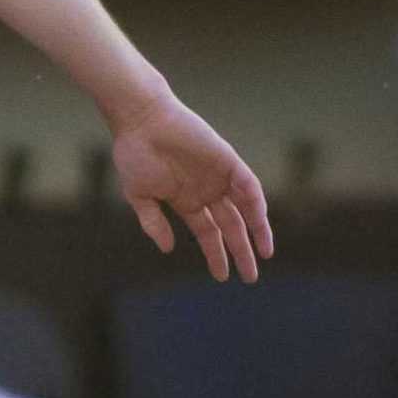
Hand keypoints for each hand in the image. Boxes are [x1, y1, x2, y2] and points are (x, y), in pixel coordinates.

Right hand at [110, 98, 273, 282]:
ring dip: (256, 230)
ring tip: (264, 252)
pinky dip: (255, 202)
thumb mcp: (138, 195)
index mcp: (185, 201)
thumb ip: (152, 222)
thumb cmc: (134, 154)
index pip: (208, 233)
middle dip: (241, 251)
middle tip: (251, 277)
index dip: (215, 255)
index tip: (221, 276)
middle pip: (231, 226)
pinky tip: (258, 221)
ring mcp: (218, 176)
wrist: (141, 120)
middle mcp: (206, 191)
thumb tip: (169, 249)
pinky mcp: (227, 160)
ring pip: (245, 209)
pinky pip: (248, 184)